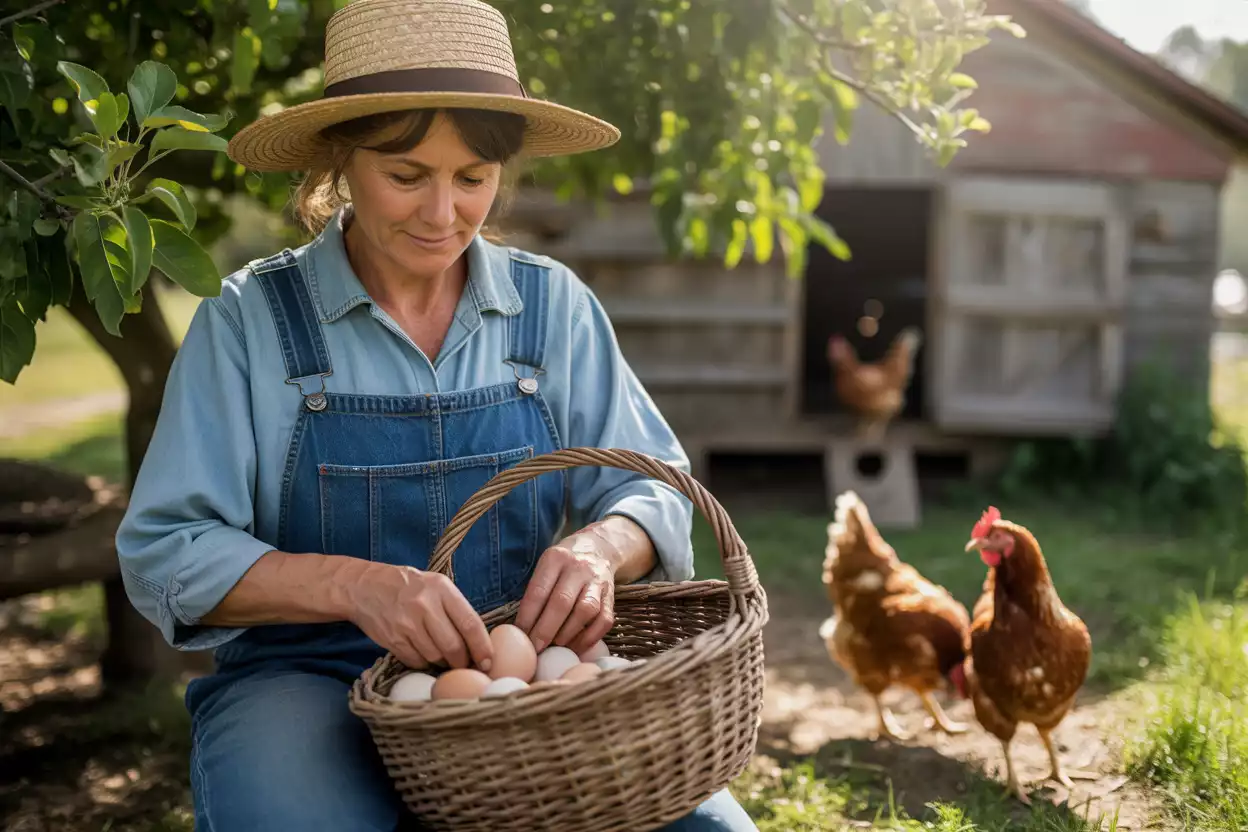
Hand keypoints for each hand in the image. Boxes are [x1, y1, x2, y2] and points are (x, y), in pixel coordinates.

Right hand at [348, 564, 492, 671]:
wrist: (365, 587)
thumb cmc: (409, 587)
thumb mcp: (436, 585)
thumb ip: (456, 608)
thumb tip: (479, 642)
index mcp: (441, 589)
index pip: (470, 623)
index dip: (482, 647)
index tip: (488, 662)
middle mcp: (424, 605)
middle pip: (453, 646)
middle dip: (462, 661)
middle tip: (465, 665)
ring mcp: (406, 624)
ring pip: (435, 657)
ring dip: (443, 663)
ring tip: (443, 657)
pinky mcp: (392, 639)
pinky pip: (416, 661)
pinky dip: (423, 663)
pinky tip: (423, 654)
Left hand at [514, 531, 616, 656]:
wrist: (599, 548)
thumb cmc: (564, 564)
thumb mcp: (546, 566)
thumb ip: (536, 591)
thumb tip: (522, 630)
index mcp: (556, 558)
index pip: (539, 591)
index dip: (528, 617)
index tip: (520, 638)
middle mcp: (578, 567)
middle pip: (561, 602)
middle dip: (546, 630)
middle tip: (536, 648)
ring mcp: (598, 581)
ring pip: (585, 611)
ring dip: (568, 634)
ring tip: (555, 647)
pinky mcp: (611, 595)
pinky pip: (604, 620)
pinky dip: (590, 638)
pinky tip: (576, 647)